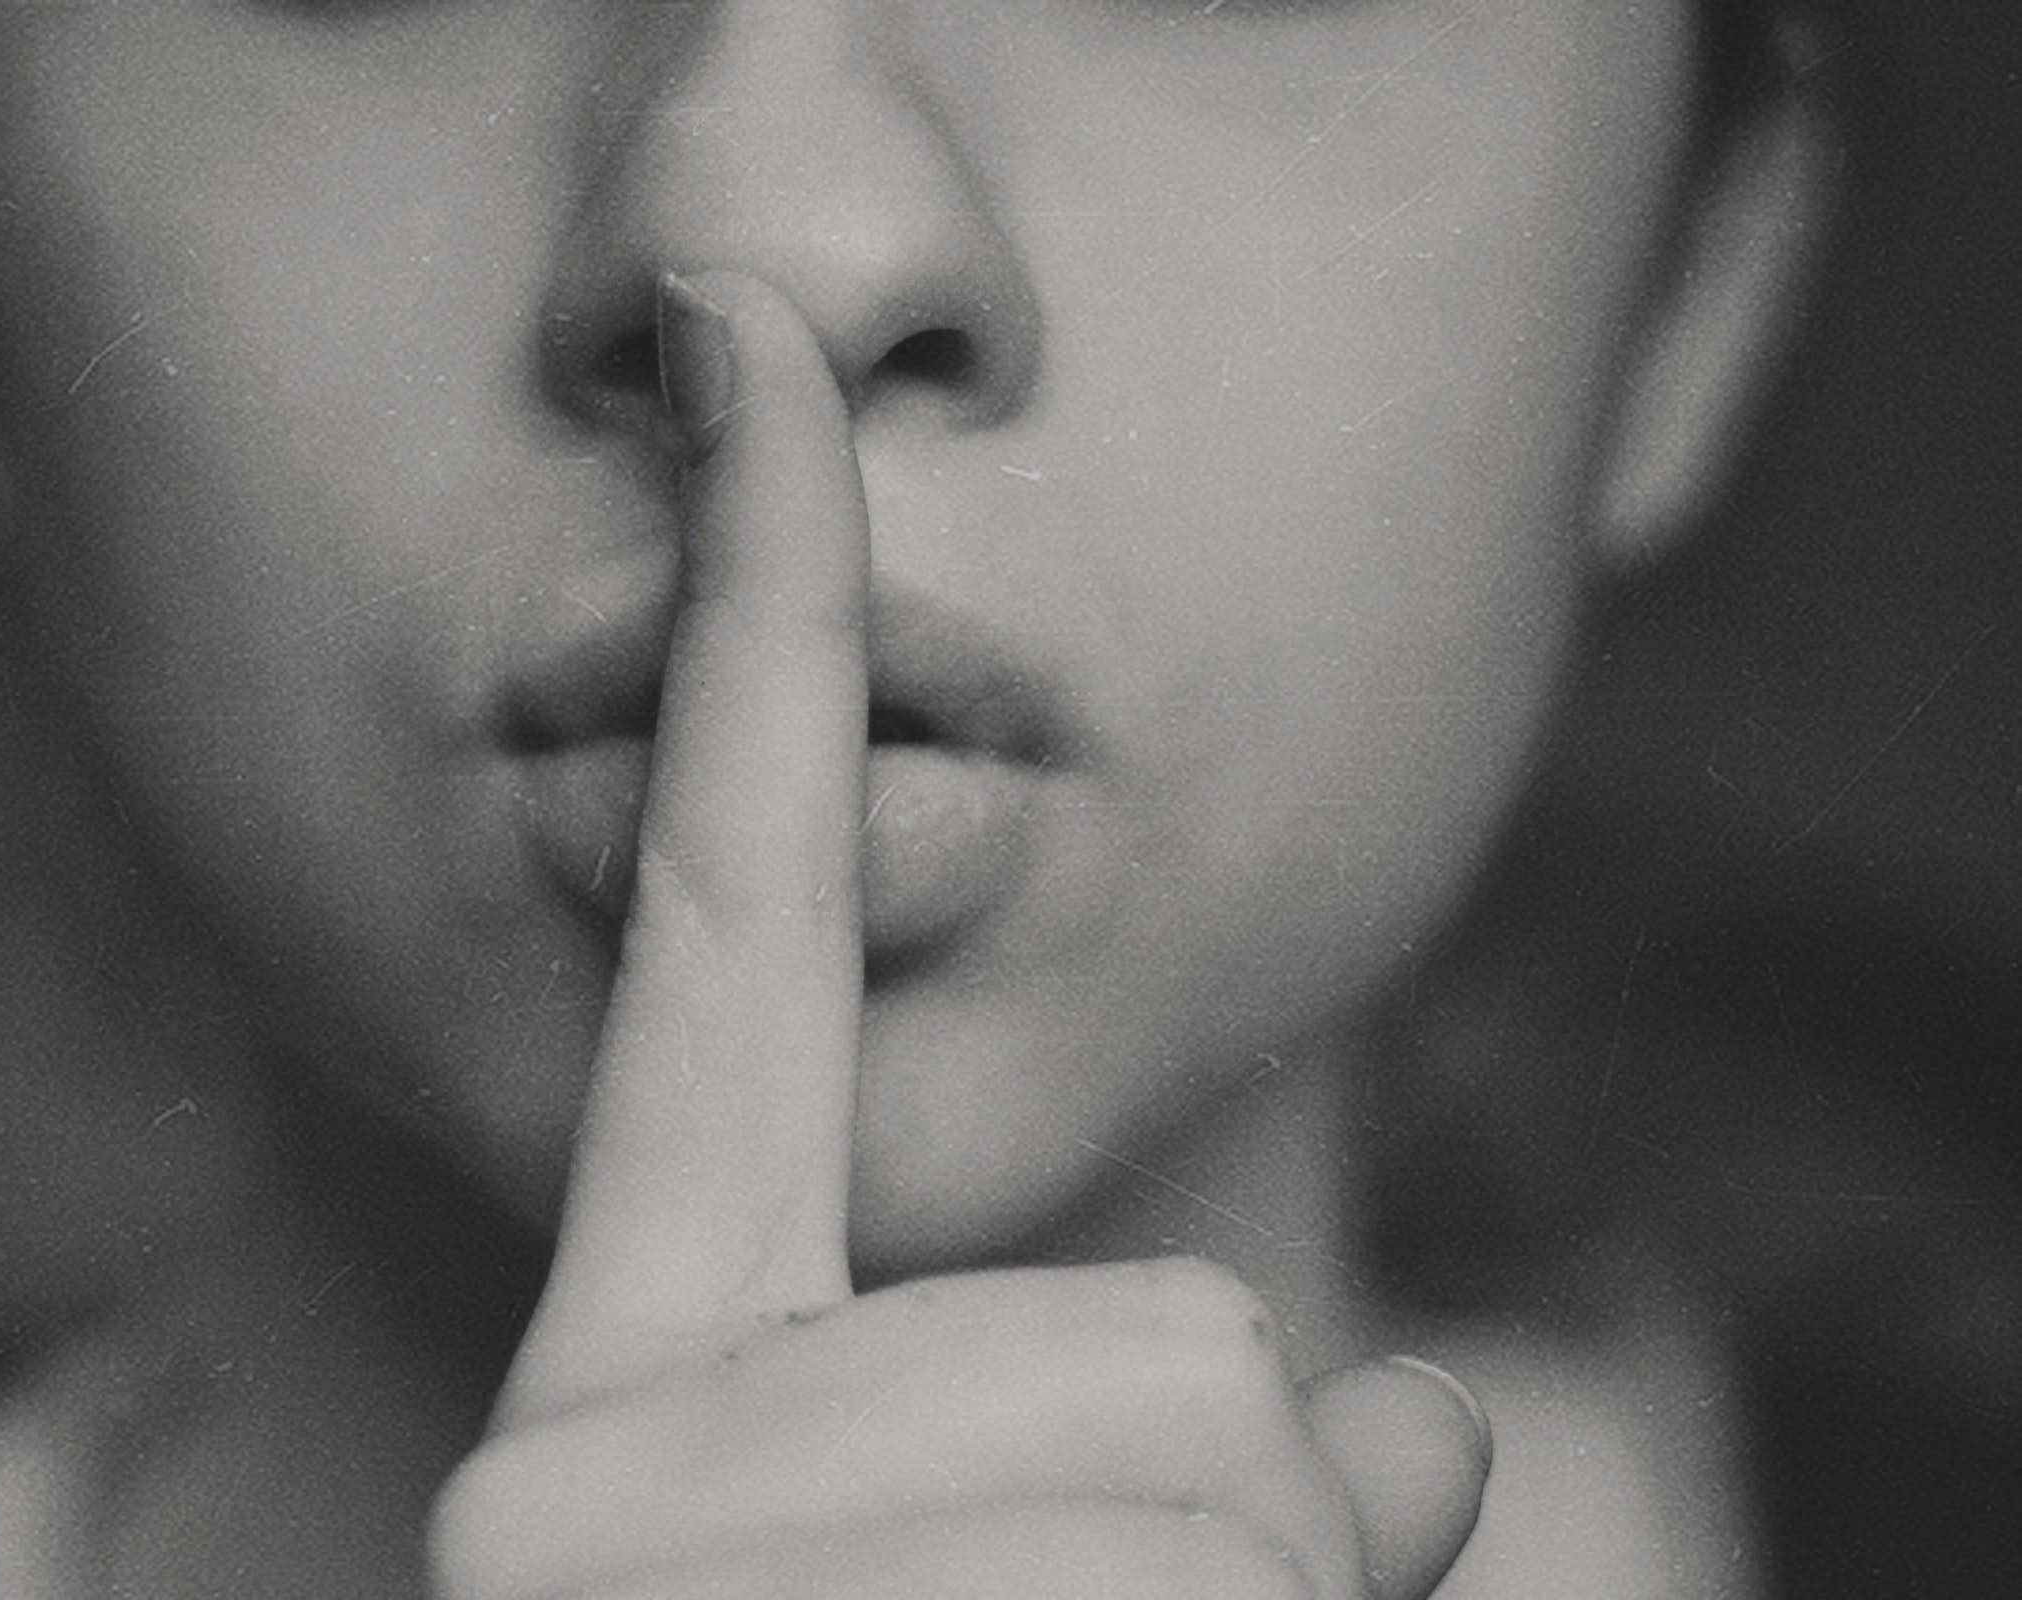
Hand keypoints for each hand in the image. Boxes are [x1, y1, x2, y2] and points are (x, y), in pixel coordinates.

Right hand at [430, 270, 1488, 1599]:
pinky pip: (1244, 1539)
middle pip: (1158, 1311)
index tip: (741, 350)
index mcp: (637, 1391)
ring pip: (1222, 1425)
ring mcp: (638, 1531)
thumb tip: (1442, 1421)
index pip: (725, 929)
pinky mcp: (669, 1583)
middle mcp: (590, 1447)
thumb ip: (1199, 1466)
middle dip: (1218, 1513)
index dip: (754, 625)